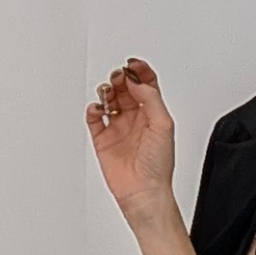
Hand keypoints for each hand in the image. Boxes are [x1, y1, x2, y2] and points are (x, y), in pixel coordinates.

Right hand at [85, 58, 175, 219]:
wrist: (143, 191)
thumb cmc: (158, 165)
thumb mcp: (163, 125)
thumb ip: (151, 99)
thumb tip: (137, 81)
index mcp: (153, 113)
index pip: (146, 85)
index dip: (140, 71)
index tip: (133, 63)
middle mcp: (135, 118)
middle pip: (125, 88)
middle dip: (121, 78)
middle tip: (119, 76)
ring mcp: (118, 128)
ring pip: (108, 99)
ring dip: (106, 91)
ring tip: (108, 93)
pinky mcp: (102, 139)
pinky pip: (93, 118)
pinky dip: (92, 109)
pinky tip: (98, 109)